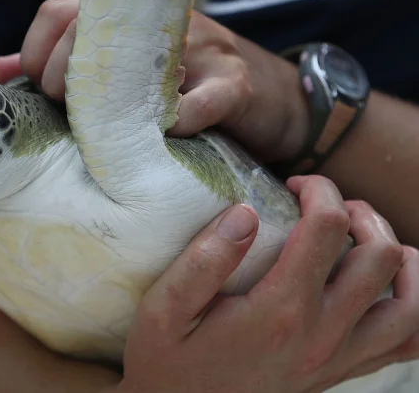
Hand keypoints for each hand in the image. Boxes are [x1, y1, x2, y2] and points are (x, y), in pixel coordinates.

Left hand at [0, 0, 308, 161]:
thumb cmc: (185, 87)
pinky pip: (200, 102)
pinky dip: (176, 124)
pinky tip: (162, 138)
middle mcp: (159, 21)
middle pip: (86, 31)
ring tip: (99, 126)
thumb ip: (61, 68)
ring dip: (105, 99)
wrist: (271, 97)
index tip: (37, 89)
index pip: (59, 12)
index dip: (35, 51)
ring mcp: (200, 47)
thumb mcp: (122, 73)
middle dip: (58, 77)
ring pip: (136, 60)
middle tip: (65, 111)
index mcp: (127, 15)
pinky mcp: (235, 84)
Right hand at [110, 175, 418, 392]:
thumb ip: (205, 259)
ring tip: (363, 239)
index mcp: (278, 311)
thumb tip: (246, 211)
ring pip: (410, 304)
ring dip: (397, 259)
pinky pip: (405, 344)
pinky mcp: (340, 373)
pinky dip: (411, 308)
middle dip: (361, 214)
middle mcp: (321, 336)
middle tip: (326, 207)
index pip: (327, 228)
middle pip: (380, 256)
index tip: (292, 184)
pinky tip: (385, 287)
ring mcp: (338, 359)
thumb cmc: (166, 360)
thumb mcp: (165, 308)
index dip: (319, 190)